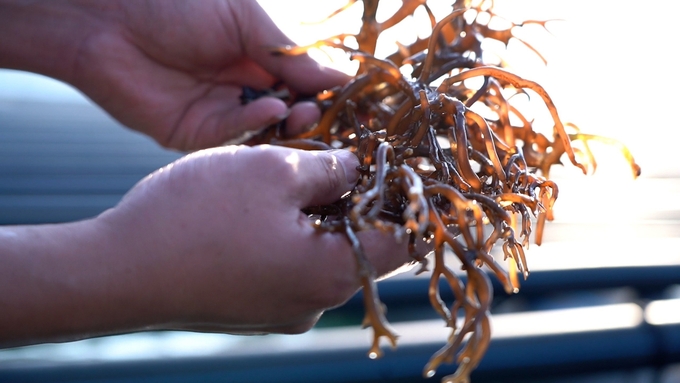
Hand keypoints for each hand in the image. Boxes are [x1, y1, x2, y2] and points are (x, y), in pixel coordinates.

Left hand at [0, 0, 348, 149]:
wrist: (106, 17)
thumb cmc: (175, 4)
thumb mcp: (244, 19)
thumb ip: (288, 53)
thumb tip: (337, 78)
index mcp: (257, 58)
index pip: (302, 83)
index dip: (326, 92)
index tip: (352, 100)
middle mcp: (242, 89)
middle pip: (288, 113)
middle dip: (309, 114)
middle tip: (321, 111)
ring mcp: (219, 113)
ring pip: (265, 132)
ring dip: (288, 125)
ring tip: (301, 113)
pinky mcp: (194, 134)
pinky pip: (233, 137)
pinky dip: (256, 125)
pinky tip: (270, 109)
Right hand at [95, 145, 414, 333]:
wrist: (117, 271)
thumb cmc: (196, 218)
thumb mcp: (272, 171)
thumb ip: (330, 168)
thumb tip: (357, 168)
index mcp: (332, 275)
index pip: (399, 240)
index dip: (401, 197)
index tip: (389, 165)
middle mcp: (314, 303)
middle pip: (357, 245)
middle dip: (348, 198)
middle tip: (328, 158)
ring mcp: (281, 310)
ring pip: (317, 253)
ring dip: (311, 214)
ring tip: (284, 178)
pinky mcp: (251, 308)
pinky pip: (286, 266)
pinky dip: (284, 235)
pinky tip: (255, 210)